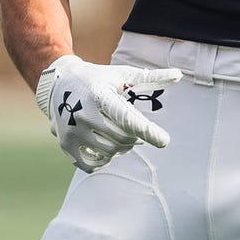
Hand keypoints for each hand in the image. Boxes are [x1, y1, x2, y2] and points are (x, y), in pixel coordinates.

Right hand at [35, 55, 182, 172]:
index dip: (146, 130)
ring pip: (110, 152)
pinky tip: (107, 147)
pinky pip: (92, 164)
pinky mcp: (66, 144)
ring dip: (123, 147)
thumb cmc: (100, 78)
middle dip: (135, 137)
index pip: (126, 117)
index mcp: (100, 95)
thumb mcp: (123, 74)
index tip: (165, 141)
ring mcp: (73, 131)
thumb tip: (179, 74)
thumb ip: (151, 78)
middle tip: (135, 129)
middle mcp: (84, 114)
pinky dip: (105, 160)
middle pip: (122, 138)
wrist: (60, 83)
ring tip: (122, 135)